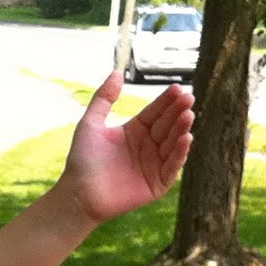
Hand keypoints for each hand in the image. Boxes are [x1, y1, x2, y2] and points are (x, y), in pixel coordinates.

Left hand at [59, 73, 193, 224]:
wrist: (77, 194)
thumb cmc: (82, 160)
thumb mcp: (90, 124)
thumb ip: (103, 98)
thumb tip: (117, 72)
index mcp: (135, 130)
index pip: (156, 112)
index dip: (167, 101)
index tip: (178, 88)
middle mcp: (148, 146)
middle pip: (167, 125)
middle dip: (178, 112)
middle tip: (188, 98)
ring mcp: (154, 164)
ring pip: (172, 143)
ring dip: (181, 130)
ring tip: (187, 115)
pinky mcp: (157, 183)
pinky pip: (172, 166)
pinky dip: (179, 153)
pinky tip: (185, 138)